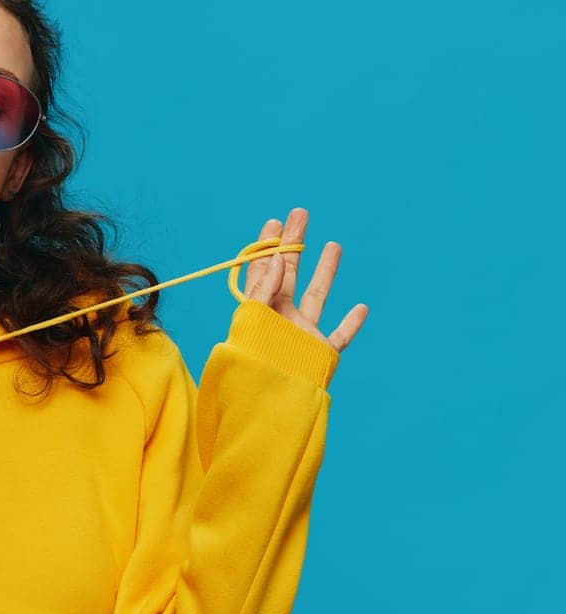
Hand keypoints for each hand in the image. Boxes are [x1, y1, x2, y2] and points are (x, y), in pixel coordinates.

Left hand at [244, 207, 367, 350]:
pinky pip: (340, 336)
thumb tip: (278, 256)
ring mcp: (302, 335)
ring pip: (318, 296)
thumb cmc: (253, 360)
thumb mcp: (252, 318)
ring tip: (333, 244)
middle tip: (300, 215)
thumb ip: (265, 287)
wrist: (269, 399)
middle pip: (290, 273)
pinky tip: (362, 308)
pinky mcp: (321, 354)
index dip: (268, 246)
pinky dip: (352, 323)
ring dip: (326, 270)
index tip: (275, 221)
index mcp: (258, 309)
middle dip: (295, 244)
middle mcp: (280, 318)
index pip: (263, 270)